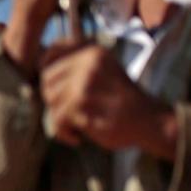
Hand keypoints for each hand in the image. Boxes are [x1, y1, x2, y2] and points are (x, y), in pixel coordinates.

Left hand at [39, 40, 177, 159]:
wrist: (150, 122)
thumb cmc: (121, 101)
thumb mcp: (103, 73)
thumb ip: (77, 68)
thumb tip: (39, 69)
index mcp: (93, 53)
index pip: (52, 54)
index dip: (46, 70)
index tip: (54, 87)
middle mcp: (88, 64)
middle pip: (47, 79)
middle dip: (53, 98)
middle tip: (69, 111)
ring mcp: (86, 84)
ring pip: (51, 101)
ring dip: (60, 118)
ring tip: (76, 124)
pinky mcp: (84, 105)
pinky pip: (57, 119)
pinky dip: (64, 132)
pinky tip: (77, 137)